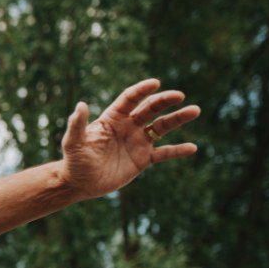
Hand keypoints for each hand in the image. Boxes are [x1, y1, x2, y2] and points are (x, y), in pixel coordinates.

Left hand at [60, 79, 199, 199]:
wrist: (80, 183)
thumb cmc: (74, 161)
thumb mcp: (73, 142)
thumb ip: (77, 124)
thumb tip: (81, 105)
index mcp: (113, 118)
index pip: (130, 99)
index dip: (141, 90)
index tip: (155, 83)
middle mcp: (128, 126)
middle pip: (150, 109)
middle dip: (165, 100)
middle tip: (179, 96)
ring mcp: (138, 142)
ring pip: (162, 127)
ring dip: (178, 118)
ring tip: (195, 110)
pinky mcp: (143, 159)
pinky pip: (164, 153)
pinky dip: (177, 150)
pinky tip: (192, 148)